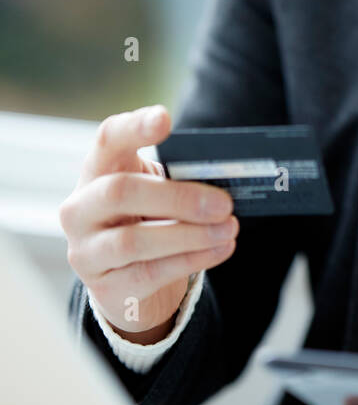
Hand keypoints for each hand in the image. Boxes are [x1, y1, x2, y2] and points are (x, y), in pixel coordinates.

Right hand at [60, 105, 237, 338]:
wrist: (125, 278)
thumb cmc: (145, 219)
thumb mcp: (156, 191)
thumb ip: (177, 180)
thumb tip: (224, 182)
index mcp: (97, 171)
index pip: (108, 139)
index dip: (134, 127)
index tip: (164, 118)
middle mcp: (80, 209)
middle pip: (121, 191)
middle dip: (178, 197)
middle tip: (224, 203)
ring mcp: (86, 250)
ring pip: (134, 240)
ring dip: (191, 234)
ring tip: (229, 228)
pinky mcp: (105, 286)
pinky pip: (150, 272)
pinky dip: (192, 259)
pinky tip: (221, 249)